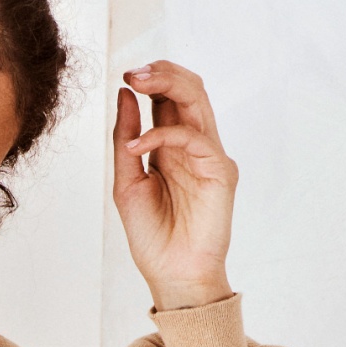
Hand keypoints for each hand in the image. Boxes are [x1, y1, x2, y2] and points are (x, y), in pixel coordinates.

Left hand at [113, 60, 237, 309]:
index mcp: (173, 147)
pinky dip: (164, 136)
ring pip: (198, 102)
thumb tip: (124, 95)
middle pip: (188, 90)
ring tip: (137, 83)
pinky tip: (138, 147)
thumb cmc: (152, 236)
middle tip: (133, 72)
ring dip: (169, 85)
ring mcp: (210, 156)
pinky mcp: (221, 172)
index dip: (151, 80)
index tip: (125, 75)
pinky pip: (196, 138)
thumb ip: (125, 139)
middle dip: (161, 73)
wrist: (171, 275)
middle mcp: (194, 145)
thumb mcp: (127, 183)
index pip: (168, 98)